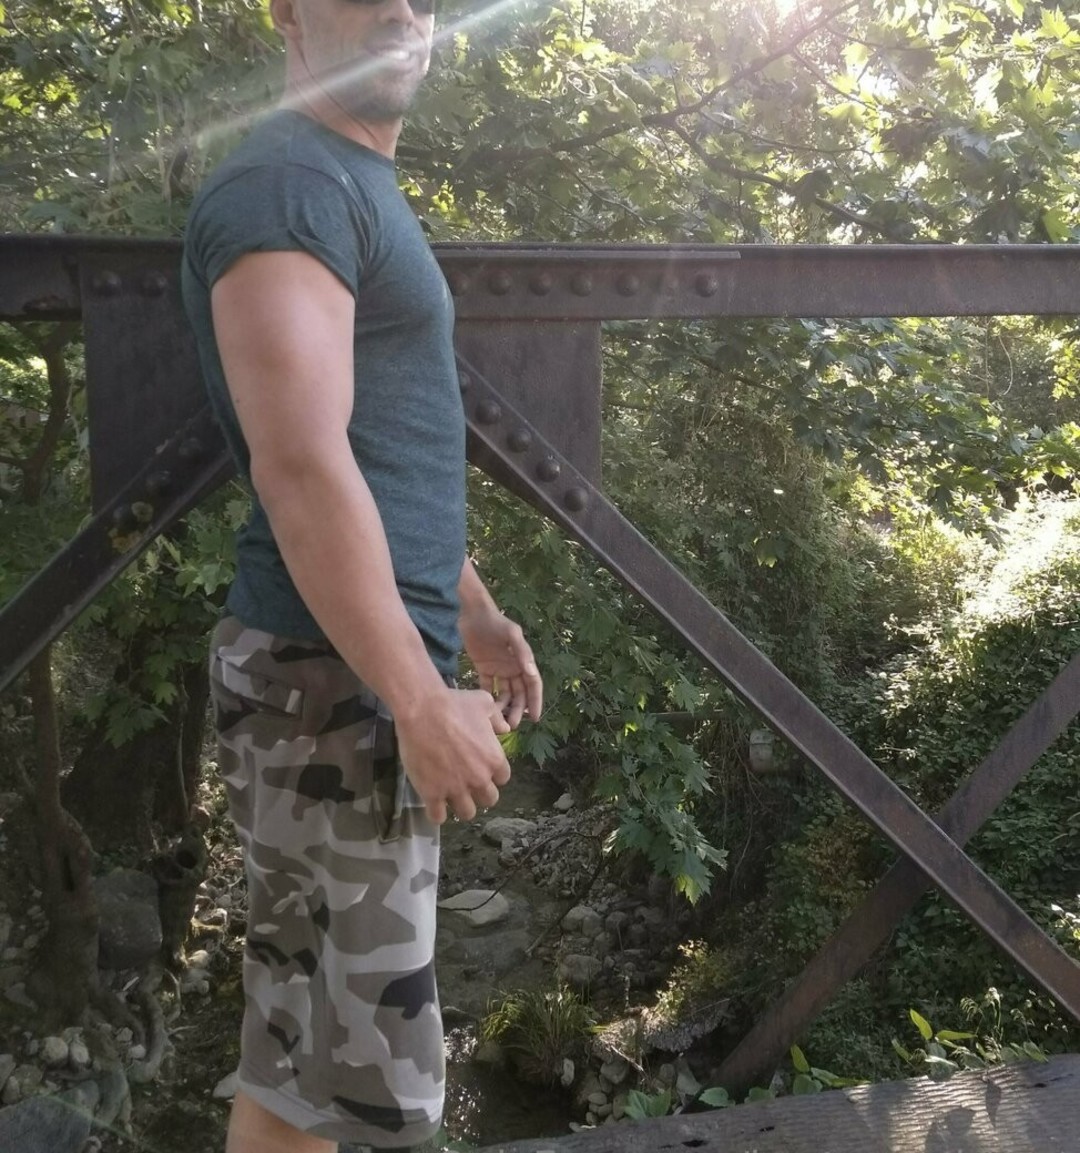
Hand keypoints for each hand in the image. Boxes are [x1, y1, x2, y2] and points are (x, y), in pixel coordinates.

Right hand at [395, 686, 512, 823]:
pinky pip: (438, 817)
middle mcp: (479, 779)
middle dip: (479, 793)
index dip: (492, 774)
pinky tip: (432, 803)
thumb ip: (497, 719)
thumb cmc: (454, 704)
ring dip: (461, 805)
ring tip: (450, 795)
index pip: (502, 778)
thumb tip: (505, 729)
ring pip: (467, 813)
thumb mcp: (483, 704)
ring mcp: (455, 789)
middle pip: (488, 800)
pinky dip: (436, 813)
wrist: (422, 710)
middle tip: (467, 783)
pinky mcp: (432, 794)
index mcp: (494, 760)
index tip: (481, 768)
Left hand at [459, 603, 542, 729]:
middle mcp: (513, 666)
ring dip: (503, 707)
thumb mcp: (512, 633)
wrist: (472, 612)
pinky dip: (487, 697)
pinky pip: (487, 687)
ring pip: (504, 693)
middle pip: (519, 693)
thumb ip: (522, 651)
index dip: (535, 701)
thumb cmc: (495, 621)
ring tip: (498, 721)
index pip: (533, 685)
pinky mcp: (484, 667)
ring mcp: (499, 668)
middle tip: (512, 725)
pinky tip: (484, 709)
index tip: (535, 718)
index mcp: (523, 660)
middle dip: (517, 710)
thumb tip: (532, 672)